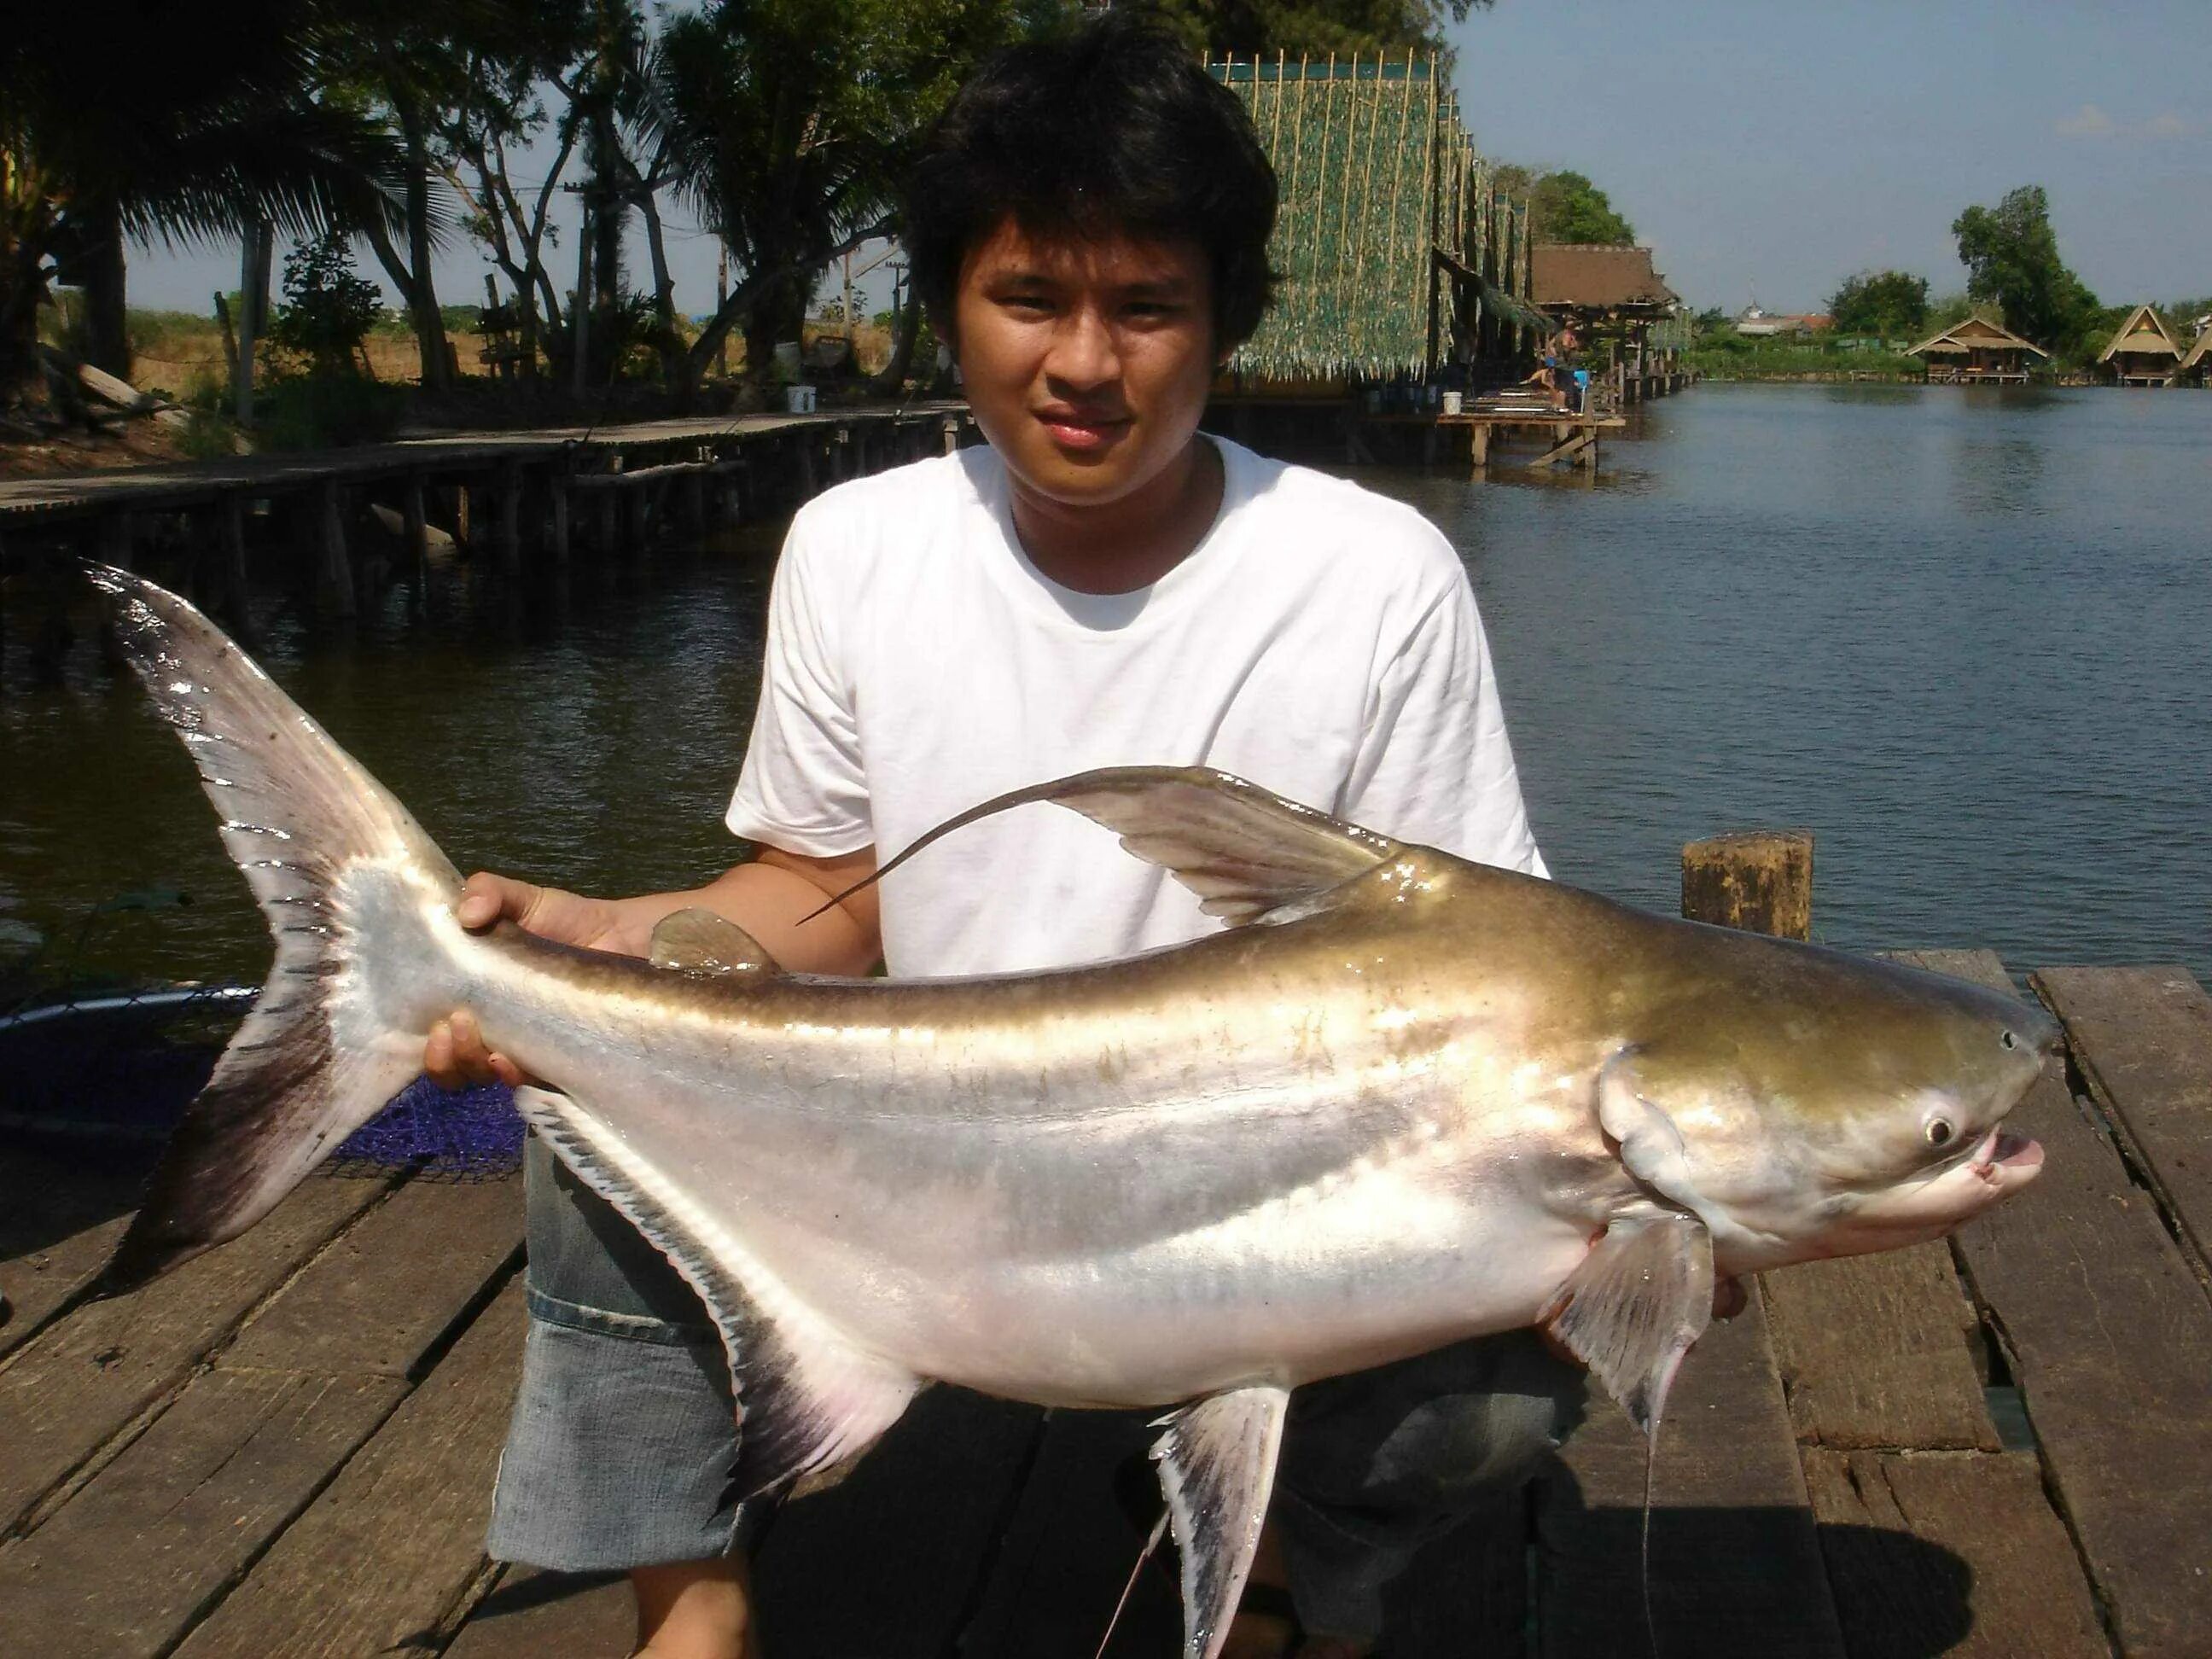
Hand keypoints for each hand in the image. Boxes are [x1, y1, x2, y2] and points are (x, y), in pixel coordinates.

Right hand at [422, 872, 622, 1089]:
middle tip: (455, 1027)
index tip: (433, 1028)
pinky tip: (511, 1060)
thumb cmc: (565, 921)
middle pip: (458, 1069)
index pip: (439, 1041)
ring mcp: (529, 1050)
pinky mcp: (561, 1060)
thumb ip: (490, 892)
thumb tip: (466, 914)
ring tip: (486, 1045)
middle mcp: (497, 1032)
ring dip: (475, 1066)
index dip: (429, 1047)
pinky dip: (515, 1077)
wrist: (622, 936)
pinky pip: (532, 1083)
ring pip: (487, 1079)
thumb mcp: (522, 899)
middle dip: (447, 1060)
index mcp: (476, 1001)